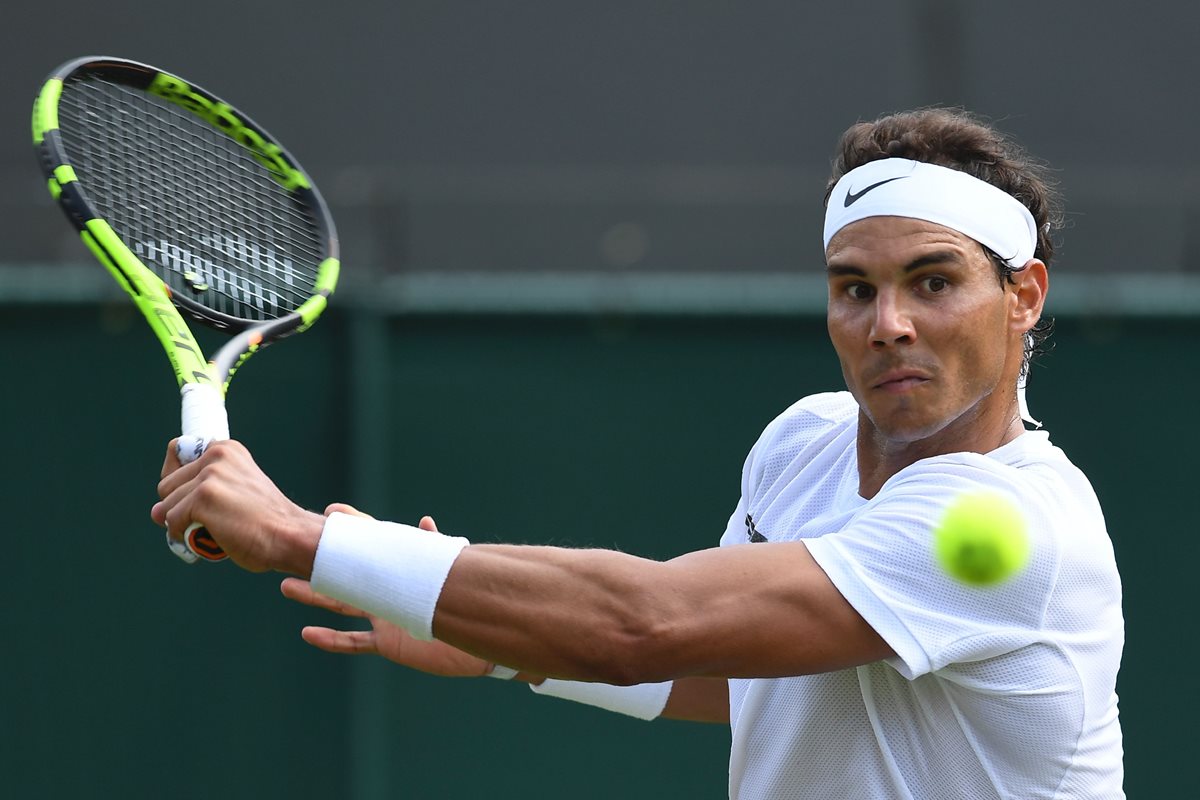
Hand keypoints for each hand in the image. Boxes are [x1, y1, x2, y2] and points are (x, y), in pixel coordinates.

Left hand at [152, 439, 324, 574]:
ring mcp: (209, 476)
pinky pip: (172, 520)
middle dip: (177, 507)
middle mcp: (216, 455)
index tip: (193, 497)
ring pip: (165, 506)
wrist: (289, 535)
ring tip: (210, 530)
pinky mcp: (203, 497)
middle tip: (207, 520)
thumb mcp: (236, 490)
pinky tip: (203, 539)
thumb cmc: (265, 520)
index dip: (178, 483)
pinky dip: (182, 535)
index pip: (175, 454)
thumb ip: (199, 491)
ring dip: (181, 524)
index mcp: (225, 449)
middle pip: (166, 485)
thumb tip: (154, 512)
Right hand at [280, 504, 492, 677]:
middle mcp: (389, 592)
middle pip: (348, 575)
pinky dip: (331, 639)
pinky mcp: (387, 643)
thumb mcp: (447, 574)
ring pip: (342, 606)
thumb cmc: (468, 603)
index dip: (353, 530)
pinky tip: (308, 633)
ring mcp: (385, 617)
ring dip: (316, 597)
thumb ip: (434, 550)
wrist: (479, 642)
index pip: (373, 546)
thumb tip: (424, 522)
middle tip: (292, 551)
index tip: (328, 513)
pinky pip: (352, 642)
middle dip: (322, 564)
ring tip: (287, 587)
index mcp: (403, 570)